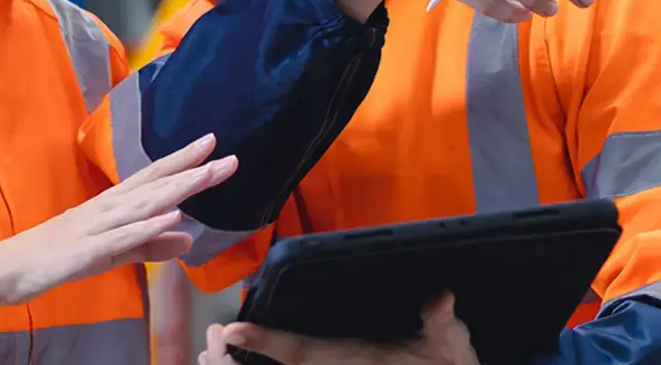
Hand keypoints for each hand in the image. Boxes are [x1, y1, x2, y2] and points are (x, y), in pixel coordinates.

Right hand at [0, 133, 236, 305]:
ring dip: (177, 188)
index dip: (183, 161)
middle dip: (191, 169)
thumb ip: (149, 245)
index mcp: (112, 206)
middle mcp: (107, 208)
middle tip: (227, 155)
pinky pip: (122, 238)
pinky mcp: (87, 251)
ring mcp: (97, 227)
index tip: (213, 144)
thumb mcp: (112, 252)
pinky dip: (149, 225)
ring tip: (207, 175)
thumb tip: (187, 239)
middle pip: (155, 184)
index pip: (154, 178)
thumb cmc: (57, 257)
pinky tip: (172, 216)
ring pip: (143, 204)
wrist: (5, 269)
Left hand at [199, 293, 480, 364]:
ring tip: (211, 354)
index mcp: (348, 359)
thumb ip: (442, 323)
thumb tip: (441, 301)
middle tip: (209, 345)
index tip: (233, 329)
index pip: (301, 352)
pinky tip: (236, 363)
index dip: (266, 340)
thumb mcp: (451, 345)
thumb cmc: (447, 363)